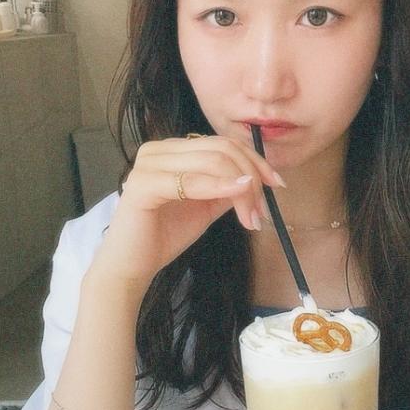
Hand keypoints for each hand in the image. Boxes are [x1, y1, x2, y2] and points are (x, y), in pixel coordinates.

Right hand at [88, 134, 284, 294]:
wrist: (131, 266)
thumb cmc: (165, 235)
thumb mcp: (206, 206)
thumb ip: (228, 188)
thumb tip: (258, 178)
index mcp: (172, 150)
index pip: (223, 143)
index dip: (255, 160)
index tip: (277, 184)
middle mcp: (159, 149)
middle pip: (221, 149)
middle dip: (251, 177)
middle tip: (264, 210)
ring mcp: (148, 164)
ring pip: (211, 162)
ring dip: (241, 189)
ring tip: (252, 218)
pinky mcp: (142, 185)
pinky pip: (190, 181)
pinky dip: (219, 187)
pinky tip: (237, 196)